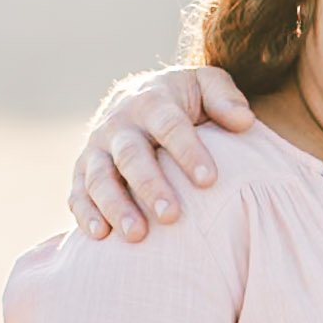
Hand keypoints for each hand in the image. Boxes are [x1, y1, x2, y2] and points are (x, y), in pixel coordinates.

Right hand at [70, 65, 254, 241]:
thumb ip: (225, 98)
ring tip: (137, 235)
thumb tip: (245, 121)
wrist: (137, 98)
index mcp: (152, 101)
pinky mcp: (82, 170)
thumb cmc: (183, 99)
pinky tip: (100, 237)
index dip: (189, 153)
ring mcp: (97, 148)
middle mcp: (119, 124)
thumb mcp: (205, 85)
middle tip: (172, 216)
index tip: (209, 181)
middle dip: (150, 186)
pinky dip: (86, 214)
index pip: (170, 126)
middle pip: (131, 156)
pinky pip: (78, 193)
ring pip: (100, 178)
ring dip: (116, 206)